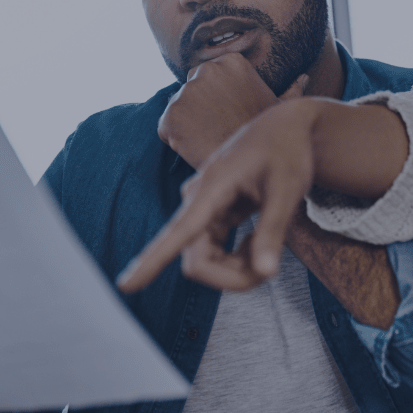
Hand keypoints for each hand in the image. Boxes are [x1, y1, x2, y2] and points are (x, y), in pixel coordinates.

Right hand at [119, 97, 319, 292]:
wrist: (285, 126)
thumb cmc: (287, 151)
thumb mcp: (288, 189)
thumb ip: (274, 231)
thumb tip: (266, 273)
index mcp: (212, 188)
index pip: (178, 233)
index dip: (150, 262)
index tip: (125, 286)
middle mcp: (198, 199)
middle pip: (197, 262)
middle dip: (232, 277)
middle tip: (271, 268)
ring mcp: (202, 208)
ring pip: (205, 261)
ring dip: (237, 269)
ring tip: (269, 249)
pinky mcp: (211, 214)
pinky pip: (214, 252)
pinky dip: (239, 258)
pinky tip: (259, 241)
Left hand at [158, 52, 307, 169]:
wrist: (253, 165)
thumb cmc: (269, 136)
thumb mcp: (281, 109)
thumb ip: (289, 90)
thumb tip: (303, 78)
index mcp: (231, 61)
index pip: (210, 75)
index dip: (217, 98)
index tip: (227, 114)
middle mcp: (205, 70)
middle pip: (191, 88)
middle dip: (198, 106)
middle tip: (216, 128)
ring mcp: (185, 92)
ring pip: (178, 109)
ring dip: (187, 123)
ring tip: (209, 140)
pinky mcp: (171, 116)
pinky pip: (166, 128)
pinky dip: (176, 139)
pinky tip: (197, 148)